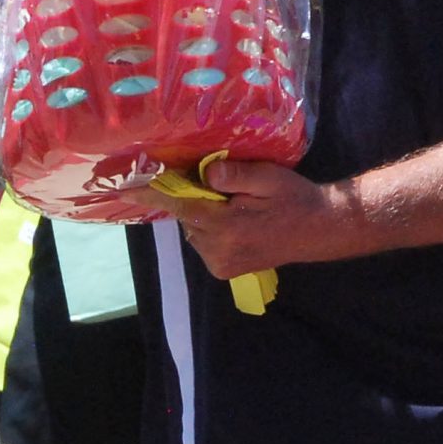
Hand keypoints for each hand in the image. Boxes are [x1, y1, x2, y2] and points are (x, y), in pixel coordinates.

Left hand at [160, 158, 345, 278]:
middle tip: (219, 185)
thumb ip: (235, 175)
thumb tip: (204, 173)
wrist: (319, 230)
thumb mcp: (268, 177)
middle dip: (193, 198)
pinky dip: (209, 228)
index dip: (152, 194)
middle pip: (186, 217)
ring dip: (202, 214)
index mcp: (228, 227)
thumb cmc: (294, 199)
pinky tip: (233, 220)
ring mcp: (220, 265)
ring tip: (232, 204)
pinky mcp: (224, 271)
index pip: (181, 206)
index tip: (123, 188)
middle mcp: (218, 251)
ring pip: (193, 230)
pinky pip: (203, 242)